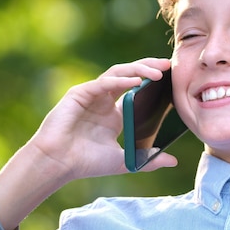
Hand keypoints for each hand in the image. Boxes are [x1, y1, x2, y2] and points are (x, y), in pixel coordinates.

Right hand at [27, 58, 177, 182]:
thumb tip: (173, 161)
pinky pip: (103, 83)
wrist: (57, 164)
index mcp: (114, 112)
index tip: (172, 78)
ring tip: (157, 72)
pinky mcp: (79, 93)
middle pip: (129, 75)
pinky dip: (121, 80)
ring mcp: (91, 94)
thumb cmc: (85, 162)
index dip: (152, 81)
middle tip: (168, 64)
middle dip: (149, 67)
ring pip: (118, 73)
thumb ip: (148, 159)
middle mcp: (103, 99)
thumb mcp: (125, 161)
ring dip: (138, 69)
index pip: (136, 89)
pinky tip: (136, 81)